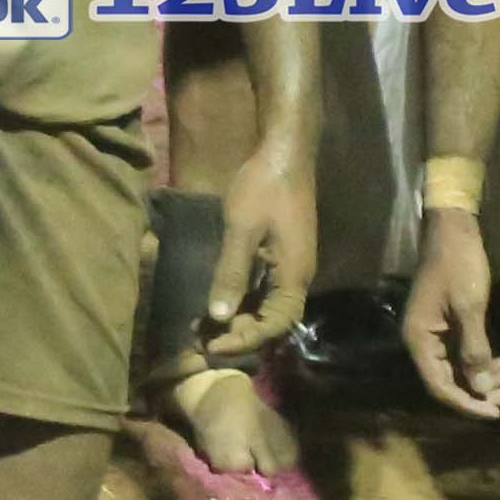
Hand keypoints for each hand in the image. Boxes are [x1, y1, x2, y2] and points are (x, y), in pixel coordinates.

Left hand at [197, 141, 320, 364]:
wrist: (285, 152)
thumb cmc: (264, 187)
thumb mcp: (242, 229)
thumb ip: (231, 273)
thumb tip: (218, 317)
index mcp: (294, 275)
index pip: (273, 326)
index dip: (243, 341)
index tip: (211, 347)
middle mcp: (297, 277)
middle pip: (272, 322)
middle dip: (239, 335)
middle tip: (202, 342)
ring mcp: (291, 267)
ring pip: (266, 307)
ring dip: (238, 319)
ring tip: (204, 328)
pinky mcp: (282, 256)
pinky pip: (264, 290)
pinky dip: (242, 300)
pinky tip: (217, 302)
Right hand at [401, 207, 499, 417]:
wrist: (454, 229)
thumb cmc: (459, 265)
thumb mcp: (470, 308)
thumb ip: (475, 351)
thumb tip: (481, 390)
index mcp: (420, 340)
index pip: (440, 387)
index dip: (467, 404)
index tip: (495, 412)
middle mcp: (423, 342)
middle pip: (449, 381)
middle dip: (480, 392)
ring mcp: (435, 334)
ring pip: (460, 368)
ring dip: (486, 377)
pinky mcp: (447, 325)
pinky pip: (464, 353)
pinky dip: (484, 361)